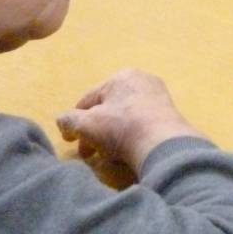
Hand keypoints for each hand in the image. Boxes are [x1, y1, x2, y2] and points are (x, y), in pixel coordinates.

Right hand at [56, 69, 202, 175]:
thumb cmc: (121, 127)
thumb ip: (68, 121)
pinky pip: (141, 127)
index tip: (70, 140)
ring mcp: (159, 99)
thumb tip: (63, 122)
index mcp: (122, 77)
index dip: (75, 121)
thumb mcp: (86, 124)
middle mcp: (143, 82)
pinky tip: (125, 155)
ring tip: (105, 157)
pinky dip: (129, 139)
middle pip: (108, 111)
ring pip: (124, 120)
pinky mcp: (169, 117)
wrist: (163, 144)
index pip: (89, 99)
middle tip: (87, 153)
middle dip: (93, 133)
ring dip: (110, 138)